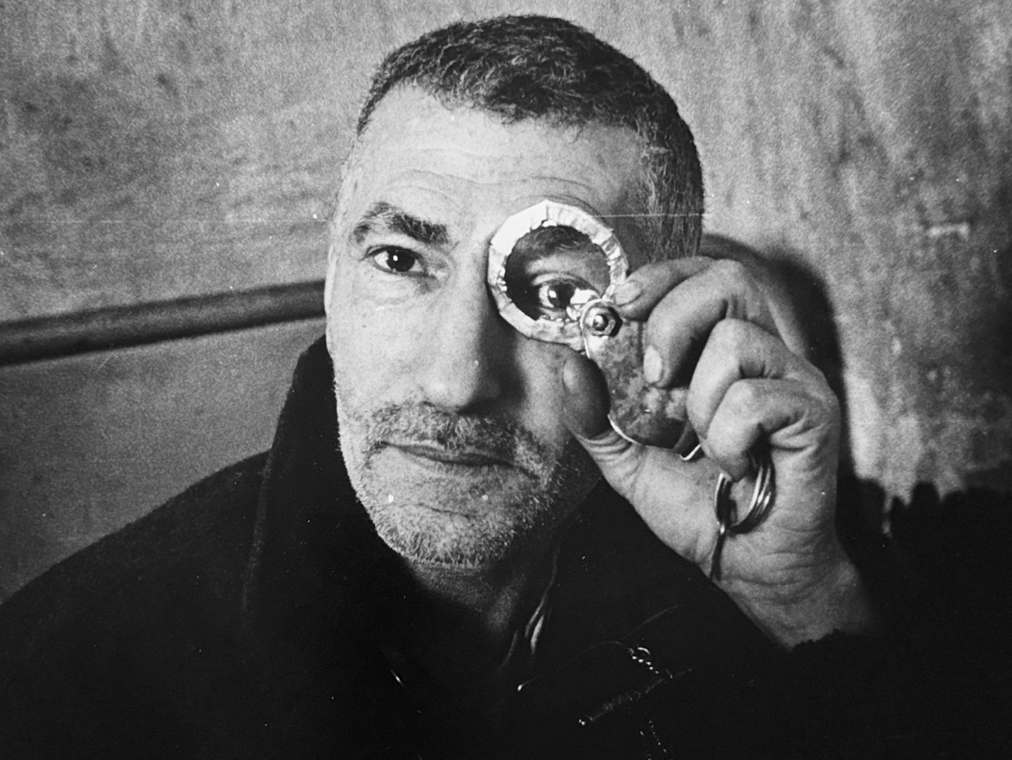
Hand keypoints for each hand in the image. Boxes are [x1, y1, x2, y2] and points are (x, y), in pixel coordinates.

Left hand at [561, 253, 874, 646]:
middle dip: (673, 318)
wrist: (748, 565)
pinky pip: (755, 399)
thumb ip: (596, 415)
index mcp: (724, 352)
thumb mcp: (629, 459)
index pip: (703, 275)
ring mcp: (794, 379)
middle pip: (728, 280)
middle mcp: (765, 353)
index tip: (619, 305)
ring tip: (704, 443)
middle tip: (654, 375)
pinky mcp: (815, 413)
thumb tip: (568, 363)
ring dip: (697, 401)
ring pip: (736, 340)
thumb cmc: (699, 507)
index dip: (661, 277)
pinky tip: (736, 466)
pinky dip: (727, 438)